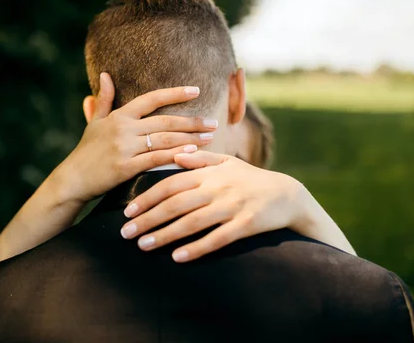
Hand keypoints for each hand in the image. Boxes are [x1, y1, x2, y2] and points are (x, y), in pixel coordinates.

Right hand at [52, 73, 218, 203]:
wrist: (72, 179)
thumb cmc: (86, 151)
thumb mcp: (94, 122)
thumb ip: (104, 99)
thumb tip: (107, 75)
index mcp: (119, 116)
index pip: (151, 99)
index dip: (174, 93)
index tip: (196, 91)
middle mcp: (123, 128)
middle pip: (164, 120)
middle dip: (192, 121)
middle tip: (214, 122)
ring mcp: (124, 148)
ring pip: (163, 139)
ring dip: (189, 138)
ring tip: (209, 138)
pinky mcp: (125, 167)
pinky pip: (155, 159)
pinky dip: (174, 155)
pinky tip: (192, 153)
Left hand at [120, 151, 353, 261]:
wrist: (288, 195)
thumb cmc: (251, 178)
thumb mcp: (228, 162)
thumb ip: (201, 159)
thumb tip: (175, 155)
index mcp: (209, 173)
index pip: (170, 184)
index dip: (147, 198)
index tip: (127, 211)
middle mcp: (217, 188)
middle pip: (176, 204)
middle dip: (148, 219)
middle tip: (125, 233)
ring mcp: (232, 206)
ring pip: (192, 222)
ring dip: (165, 235)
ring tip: (143, 246)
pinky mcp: (246, 225)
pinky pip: (218, 238)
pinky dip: (197, 248)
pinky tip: (178, 257)